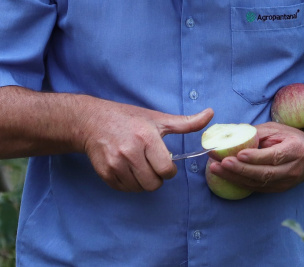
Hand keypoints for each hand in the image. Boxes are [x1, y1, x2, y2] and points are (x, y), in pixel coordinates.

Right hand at [81, 103, 213, 192]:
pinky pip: (125, 189)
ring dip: (144, 182)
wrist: (92, 121)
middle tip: (154, 166)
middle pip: (153, 184)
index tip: (166, 163)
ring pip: (139, 188)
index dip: (170, 170)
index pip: (166, 169)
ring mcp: (115, 164)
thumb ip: (186, 122)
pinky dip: (130, 184)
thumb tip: (211, 114)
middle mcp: (130, 152)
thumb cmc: (129, 119)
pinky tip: (129, 170)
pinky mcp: (105, 173)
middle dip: (158, 178)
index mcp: (146, 137)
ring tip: (141, 167)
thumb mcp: (158, 119)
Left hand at [208, 122, 303, 192]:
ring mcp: (286, 182)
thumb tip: (232, 134)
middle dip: (240, 169)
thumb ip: (257, 133)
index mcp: (295, 150)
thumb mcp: (279, 129)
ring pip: (258, 183)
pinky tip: (225, 176)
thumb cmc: (293, 138)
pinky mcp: (279, 189)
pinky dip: (240, 182)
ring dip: (235, 177)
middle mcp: (292, 169)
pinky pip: (257, 188)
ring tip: (215, 169)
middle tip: (220, 163)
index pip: (273, 156)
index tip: (238, 154)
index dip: (255, 157)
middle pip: (264, 173)